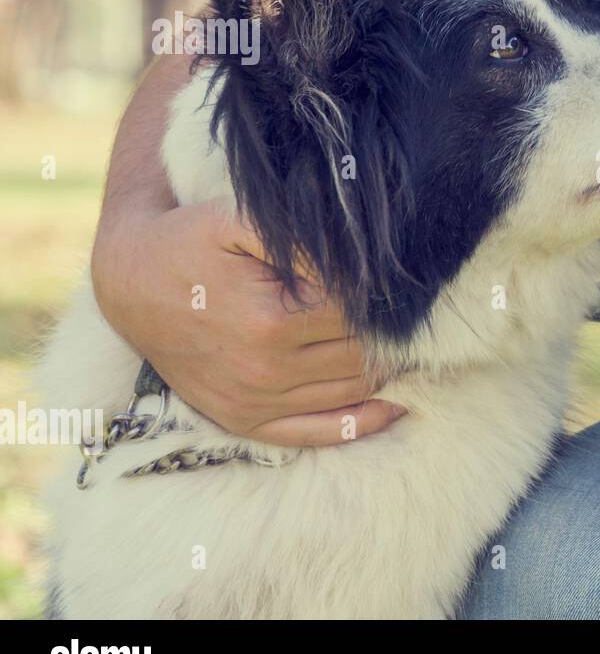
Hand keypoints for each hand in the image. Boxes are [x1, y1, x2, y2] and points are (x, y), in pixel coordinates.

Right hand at [91, 199, 404, 445]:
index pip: (361, 315)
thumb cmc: (190, 241)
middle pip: (364, 355)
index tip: (405, 282)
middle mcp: (265, 371)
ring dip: (389, 370)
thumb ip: (303, 239)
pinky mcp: (245, 420)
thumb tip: (362, 263)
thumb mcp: (240, 220)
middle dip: (395, 333)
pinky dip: (365, 422)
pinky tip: (397, 403)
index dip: (387, 297)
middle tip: (416, 312)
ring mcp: (255, 402)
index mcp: (271, 321)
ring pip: (353, 392)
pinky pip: (320, 433)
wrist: (129, 281)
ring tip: (408, 342)